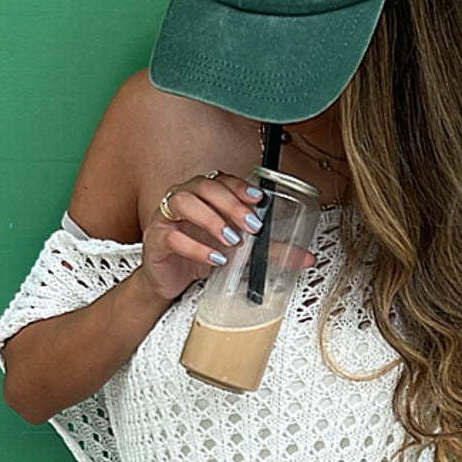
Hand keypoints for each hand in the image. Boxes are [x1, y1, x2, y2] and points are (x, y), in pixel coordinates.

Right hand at [140, 171, 315, 302]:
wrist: (170, 282)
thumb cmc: (201, 256)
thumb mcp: (240, 253)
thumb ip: (270, 252)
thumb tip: (306, 257)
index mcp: (204, 195)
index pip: (221, 179)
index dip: (240, 186)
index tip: (260, 200)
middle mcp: (185, 199)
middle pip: (205, 186)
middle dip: (231, 204)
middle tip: (252, 226)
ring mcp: (167, 217)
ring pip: (184, 202)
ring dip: (211, 219)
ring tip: (231, 241)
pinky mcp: (156, 239)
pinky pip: (172, 236)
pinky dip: (195, 247)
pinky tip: (214, 259)